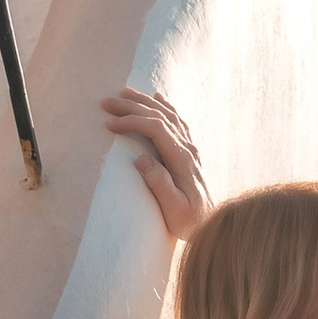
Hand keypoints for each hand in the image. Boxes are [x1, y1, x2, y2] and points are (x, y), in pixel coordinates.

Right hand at [101, 88, 211, 239]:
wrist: (211, 225)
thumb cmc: (189, 221)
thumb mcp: (174, 209)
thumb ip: (159, 184)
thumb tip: (141, 159)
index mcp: (182, 159)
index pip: (156, 129)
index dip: (132, 122)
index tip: (110, 125)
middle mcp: (188, 149)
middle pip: (160, 116)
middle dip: (131, 106)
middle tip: (106, 103)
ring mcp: (190, 149)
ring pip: (168, 115)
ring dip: (145, 102)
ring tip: (123, 93)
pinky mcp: (189, 152)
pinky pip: (177, 121)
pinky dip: (165, 106)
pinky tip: (157, 98)